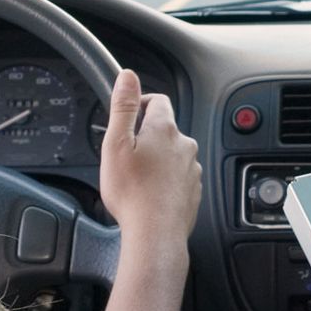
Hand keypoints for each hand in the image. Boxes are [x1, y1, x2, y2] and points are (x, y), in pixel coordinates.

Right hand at [98, 69, 201, 249]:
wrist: (155, 234)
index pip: (158, 100)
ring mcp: (192, 168)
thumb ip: (124, 107)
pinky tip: (150, 194)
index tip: (128, 117)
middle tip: (127, 155)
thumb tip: (128, 77)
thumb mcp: (117, 144)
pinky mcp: (194, 189)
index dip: (141, 104)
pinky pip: (179, 176)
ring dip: (157, 160)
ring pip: (172, 154)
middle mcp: (184, 145)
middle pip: (165, 129)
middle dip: (147, 137)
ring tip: (138, 178)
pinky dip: (166, 181)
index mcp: (164, 129)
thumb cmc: (133, 194)